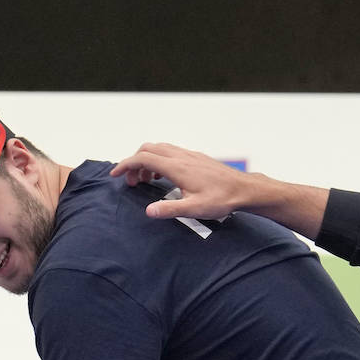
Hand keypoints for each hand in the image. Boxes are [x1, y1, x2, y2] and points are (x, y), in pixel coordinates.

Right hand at [111, 142, 253, 220]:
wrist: (244, 189)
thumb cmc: (222, 199)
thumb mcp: (195, 209)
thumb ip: (170, 209)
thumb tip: (148, 210)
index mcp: (177, 167)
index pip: (143, 158)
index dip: (126, 165)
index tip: (115, 175)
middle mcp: (182, 156)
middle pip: (148, 149)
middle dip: (134, 162)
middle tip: (131, 182)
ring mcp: (189, 155)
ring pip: (160, 149)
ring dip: (147, 161)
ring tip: (145, 181)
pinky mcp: (196, 158)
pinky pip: (171, 152)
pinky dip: (160, 160)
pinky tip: (164, 177)